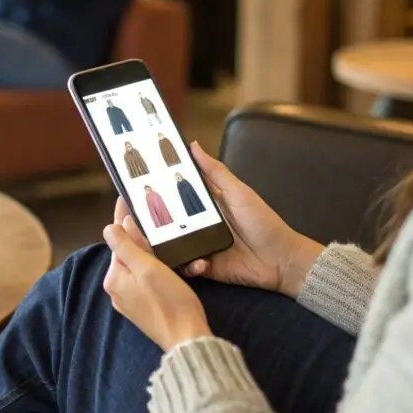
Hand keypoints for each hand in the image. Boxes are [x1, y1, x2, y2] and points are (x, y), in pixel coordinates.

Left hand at [103, 215, 211, 350]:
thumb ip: (126, 246)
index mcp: (114, 277)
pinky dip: (155, 266)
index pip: (117, 239)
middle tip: (152, 212)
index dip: (123, 217)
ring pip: (138, 264)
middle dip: (139, 234)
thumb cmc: (169, 302)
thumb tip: (111, 226)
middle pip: (127, 251)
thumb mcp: (147, 268)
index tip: (126, 197)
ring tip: (162, 232)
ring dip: (150, 250)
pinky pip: (146, 278)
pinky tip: (168, 259)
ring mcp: (131, 299)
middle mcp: (118, 288)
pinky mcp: (145, 306)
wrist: (187, 338)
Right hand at [112, 143, 322, 296]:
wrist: (281, 259)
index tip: (134, 187)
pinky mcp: (204, 267)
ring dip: (160, 246)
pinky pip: (185, 266)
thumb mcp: (238, 192)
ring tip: (150, 244)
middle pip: (166, 222)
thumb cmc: (263, 221)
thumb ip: (215, 171)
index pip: (174, 196)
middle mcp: (197, 225)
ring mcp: (199, 246)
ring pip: (170, 245)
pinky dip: (187, 265)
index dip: (155, 192)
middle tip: (131, 219)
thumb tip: (193, 146)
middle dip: (149, 222)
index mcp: (204, 204)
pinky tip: (197, 262)